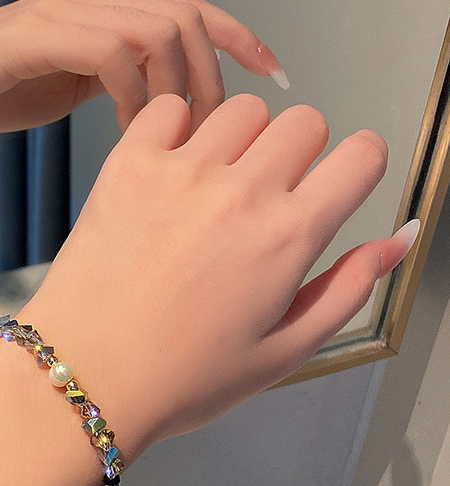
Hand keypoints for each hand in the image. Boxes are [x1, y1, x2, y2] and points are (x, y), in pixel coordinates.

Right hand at [0, 0, 286, 135]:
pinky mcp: (37, 35)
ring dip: (176, 85)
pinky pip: (110, 52)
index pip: (188, 10)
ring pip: (156, 28)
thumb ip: (110, 87)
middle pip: (184, 15)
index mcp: (102, 15)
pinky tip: (129, 132)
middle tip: (211, 133)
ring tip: (172, 137)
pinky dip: (133, 94)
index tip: (274, 76)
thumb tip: (158, 111)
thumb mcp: (64, 90)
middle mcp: (90, 3)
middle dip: (212, 75)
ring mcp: (64, 14)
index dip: (239, 37)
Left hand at [18, 94, 414, 457]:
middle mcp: (240, 193)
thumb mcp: (282, 352)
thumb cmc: (179, 378)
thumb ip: (348, 289)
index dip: (356, 168)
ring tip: (214, 186)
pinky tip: (169, 169)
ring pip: (241, 109)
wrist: (86, 376)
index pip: (361, 154)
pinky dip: (176, 126)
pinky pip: (167, 107)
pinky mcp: (127, 166)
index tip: (336, 185)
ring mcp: (180, 173)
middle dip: (299, 153)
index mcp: (287, 238)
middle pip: (304, 121)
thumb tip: (399, 239)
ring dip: (241, 139)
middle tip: (267, 196)